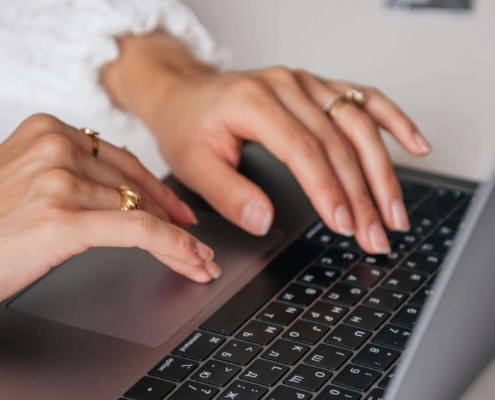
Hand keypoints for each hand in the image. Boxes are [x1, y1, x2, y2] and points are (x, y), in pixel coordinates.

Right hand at [0, 114, 220, 300]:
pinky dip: (173, 247)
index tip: (181, 210)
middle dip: (172, 217)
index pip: (123, 161)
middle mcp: (54, 147)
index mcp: (47, 131)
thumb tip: (124, 193)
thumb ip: (72, 176)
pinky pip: (137, 231)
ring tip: (197, 261)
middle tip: (197, 240)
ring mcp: (58, 180)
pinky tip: (192, 261)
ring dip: (177, 240)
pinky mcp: (61, 218)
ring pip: (141, 210)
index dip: (160, 189)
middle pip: (136, 185)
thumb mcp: (28, 182)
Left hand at [102, 32, 431, 254]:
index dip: (328, 190)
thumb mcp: (192, 164)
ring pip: (358, 124)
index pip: (303, 150)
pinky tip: (415, 145)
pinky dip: (393, 121)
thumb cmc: (187, 125)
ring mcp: (306, 83)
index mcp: (252, 102)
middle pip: (337, 142)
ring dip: (383, 170)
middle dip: (362, 194)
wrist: (185, 93)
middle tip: (376, 234)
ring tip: (396, 211)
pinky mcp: (317, 87)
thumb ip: (227, 193)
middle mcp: (286, 86)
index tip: (345, 224)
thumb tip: (264, 221)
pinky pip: (363, 98)